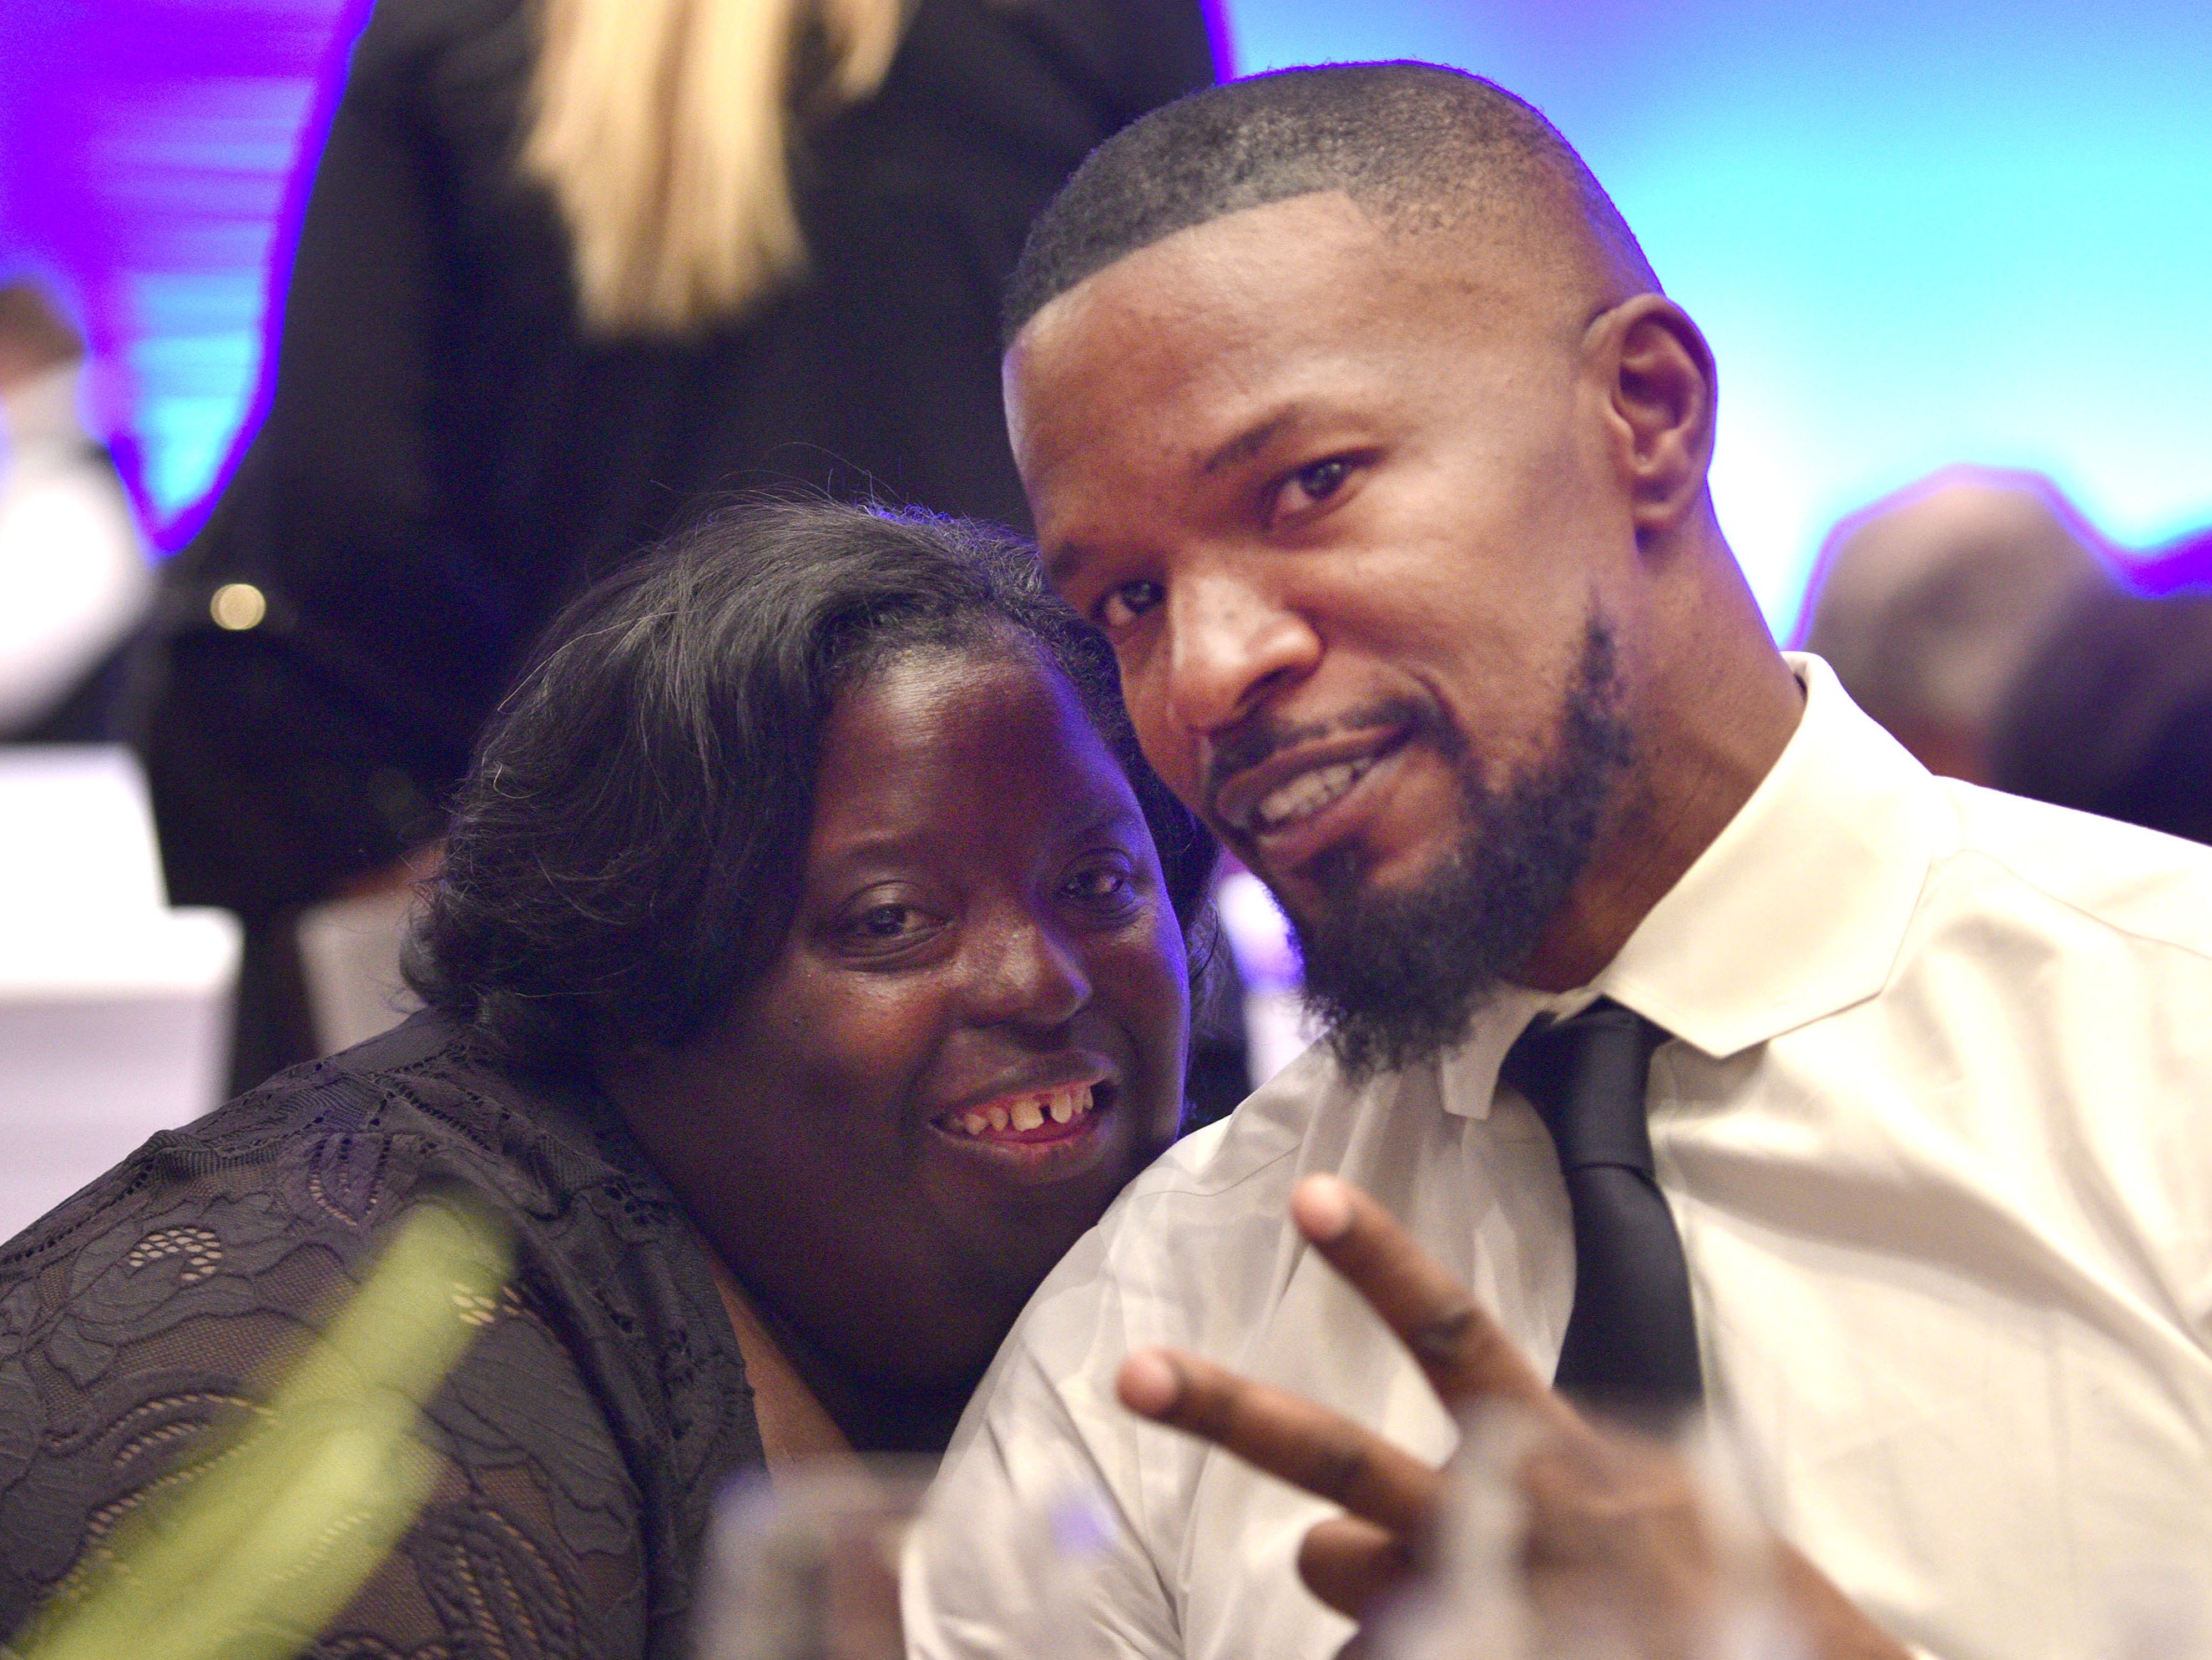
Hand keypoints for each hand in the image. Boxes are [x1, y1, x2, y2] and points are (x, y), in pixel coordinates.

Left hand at [1114, 1175, 1905, 1659]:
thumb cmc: (1728, 1598)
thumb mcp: (1640, 1505)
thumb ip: (1494, 1491)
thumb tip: (1318, 1539)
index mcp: (1571, 1450)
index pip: (1455, 1335)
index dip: (1379, 1261)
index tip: (1309, 1195)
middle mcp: (1526, 1518)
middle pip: (1352, 1459)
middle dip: (1233, 1412)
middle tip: (1138, 1370)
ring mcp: (1510, 1604)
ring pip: (1352, 1581)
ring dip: (1367, 1591)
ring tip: (1454, 1603)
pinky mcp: (1514, 1654)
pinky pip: (1387, 1653)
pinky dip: (1391, 1649)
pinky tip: (1454, 1636)